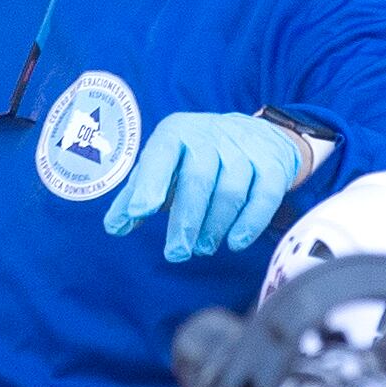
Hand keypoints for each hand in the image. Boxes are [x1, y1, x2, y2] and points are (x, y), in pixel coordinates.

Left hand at [102, 111, 309, 262]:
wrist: (257, 134)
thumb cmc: (196, 156)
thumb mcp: (164, 165)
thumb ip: (137, 194)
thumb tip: (113, 227)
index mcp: (176, 133)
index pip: (162, 154)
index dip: (151, 182)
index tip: (141, 211)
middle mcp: (209, 137)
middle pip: (198, 178)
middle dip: (186, 219)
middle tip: (177, 252)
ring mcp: (243, 150)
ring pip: (230, 190)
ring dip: (215, 224)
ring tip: (202, 248)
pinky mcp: (272, 167)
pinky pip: (263, 197)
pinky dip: (250, 222)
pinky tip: (235, 243)